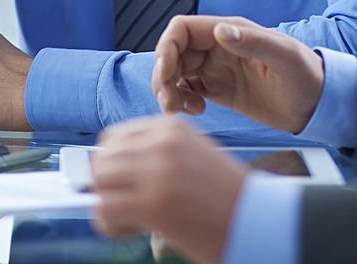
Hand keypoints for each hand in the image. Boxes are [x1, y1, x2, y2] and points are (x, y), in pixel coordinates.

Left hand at [92, 116, 247, 263]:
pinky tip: (135, 230)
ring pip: (99, 182)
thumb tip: (112, 166)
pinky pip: (105, 211)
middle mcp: (161, 142)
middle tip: (128, 206)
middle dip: (108, 186)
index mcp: (171, 126)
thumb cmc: (225, 195)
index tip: (126, 185)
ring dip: (109, 204)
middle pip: (102, 159)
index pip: (114, 138)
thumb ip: (156, 152)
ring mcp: (157, 170)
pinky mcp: (153, 202)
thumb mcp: (191, 154)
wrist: (257, 221)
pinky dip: (111, 225)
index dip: (113, 165)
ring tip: (133, 219)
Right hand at [152, 15, 323, 132]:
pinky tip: (197, 111)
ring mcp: (217, 68)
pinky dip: (182, 100)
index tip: (165, 74)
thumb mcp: (284, 57)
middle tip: (170, 104)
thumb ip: (253, 42)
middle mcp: (218, 46)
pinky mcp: (219, 89)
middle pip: (173, 53)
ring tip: (180, 110)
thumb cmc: (307, 76)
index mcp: (230, 30)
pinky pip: (187, 90)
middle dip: (163, 75)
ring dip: (169, 90)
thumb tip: (220, 31)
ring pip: (176, 72)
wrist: (318, 105)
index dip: (166, 48)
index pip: (182, 29)